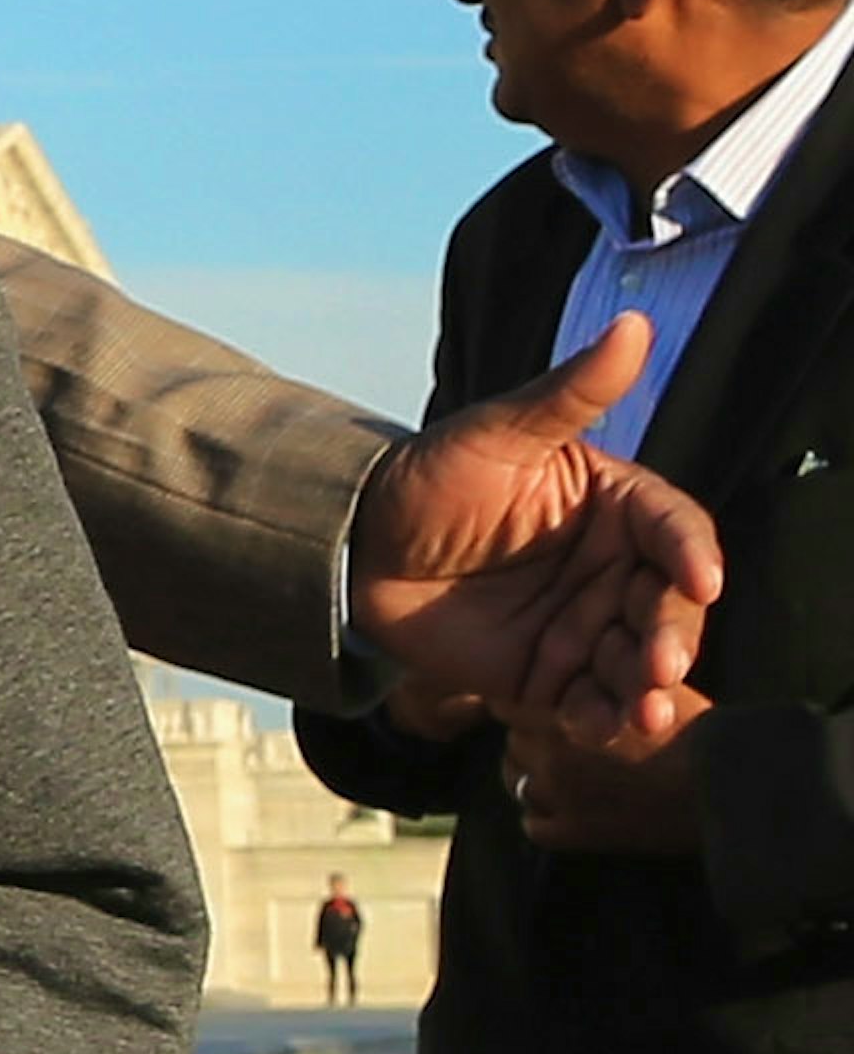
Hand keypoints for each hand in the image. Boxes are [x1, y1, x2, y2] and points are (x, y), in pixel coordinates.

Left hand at [347, 312, 725, 752]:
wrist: (353, 543)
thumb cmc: (427, 475)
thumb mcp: (496, 432)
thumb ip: (569, 393)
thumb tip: (634, 327)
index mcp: (613, 507)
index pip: (674, 530)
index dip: (691, 554)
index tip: (700, 577)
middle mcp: (611, 569)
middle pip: (668, 605)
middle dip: (672, 634)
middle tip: (659, 660)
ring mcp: (585, 625)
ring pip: (639, 660)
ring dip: (648, 687)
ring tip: (639, 709)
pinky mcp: (552, 675)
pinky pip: (593, 702)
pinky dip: (605, 718)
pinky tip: (600, 726)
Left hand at [512, 688, 716, 852]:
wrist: (728, 789)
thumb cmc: (695, 732)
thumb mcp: (639, 688)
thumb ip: (596, 683)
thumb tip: (573, 671)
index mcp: (560, 715)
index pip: (507, 705)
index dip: (526, 706)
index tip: (544, 708)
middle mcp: (550, 756)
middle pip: (513, 742)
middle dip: (533, 740)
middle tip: (567, 742)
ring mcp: (561, 799)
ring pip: (518, 782)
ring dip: (537, 777)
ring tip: (570, 775)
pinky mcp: (578, 836)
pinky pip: (534, 827)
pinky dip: (546, 818)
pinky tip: (571, 810)